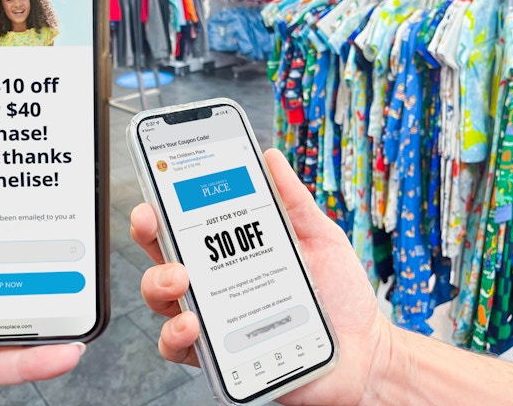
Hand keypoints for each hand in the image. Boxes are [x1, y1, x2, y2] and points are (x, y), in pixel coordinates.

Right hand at [131, 148, 392, 405]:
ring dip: (158, 283)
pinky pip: (178, 346)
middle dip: (148, 235)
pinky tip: (193, 324)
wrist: (364, 350)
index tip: (156, 192)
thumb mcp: (319, 236)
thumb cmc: (339, 292)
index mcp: (232, 249)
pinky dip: (175, 334)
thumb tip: (270, 157)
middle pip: (162, 253)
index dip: (163, 204)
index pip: (186, 223)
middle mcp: (214, 281)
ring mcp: (213, 317)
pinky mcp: (218, 355)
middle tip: (155, 225)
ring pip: (161, 298)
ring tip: (180, 279)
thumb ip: (293, 200)